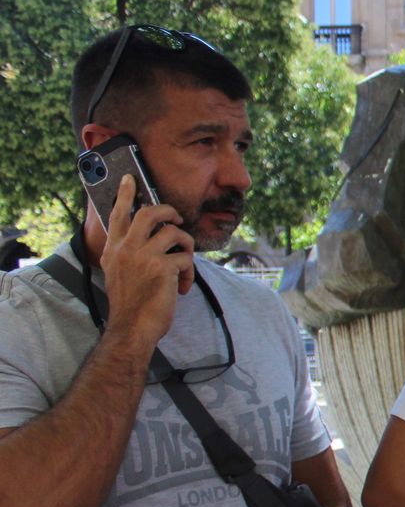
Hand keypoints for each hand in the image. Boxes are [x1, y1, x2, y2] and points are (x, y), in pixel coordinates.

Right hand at [99, 174, 194, 347]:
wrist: (132, 327)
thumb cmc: (130, 303)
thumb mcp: (118, 272)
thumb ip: (127, 253)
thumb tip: (150, 238)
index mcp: (113, 249)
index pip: (117, 214)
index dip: (125, 194)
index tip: (130, 179)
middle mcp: (126, 248)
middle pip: (150, 213)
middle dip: (168, 211)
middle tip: (177, 219)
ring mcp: (144, 257)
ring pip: (174, 233)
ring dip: (186, 246)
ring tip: (184, 262)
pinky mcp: (162, 268)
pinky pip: (186, 258)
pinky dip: (189, 273)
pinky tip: (182, 287)